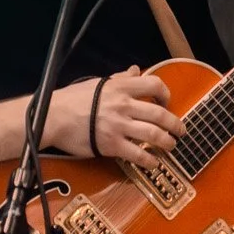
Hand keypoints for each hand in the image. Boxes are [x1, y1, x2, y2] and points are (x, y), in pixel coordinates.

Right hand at [49, 66, 184, 167]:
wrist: (53, 117)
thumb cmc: (72, 99)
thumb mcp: (98, 82)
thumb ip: (120, 78)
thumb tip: (136, 70)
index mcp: (121, 87)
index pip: (154, 85)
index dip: (166, 94)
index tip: (167, 102)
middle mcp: (124, 105)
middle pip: (160, 114)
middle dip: (175, 124)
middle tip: (180, 131)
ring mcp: (119, 126)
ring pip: (154, 135)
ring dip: (167, 143)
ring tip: (170, 146)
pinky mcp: (112, 145)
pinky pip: (138, 154)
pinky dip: (150, 160)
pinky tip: (153, 163)